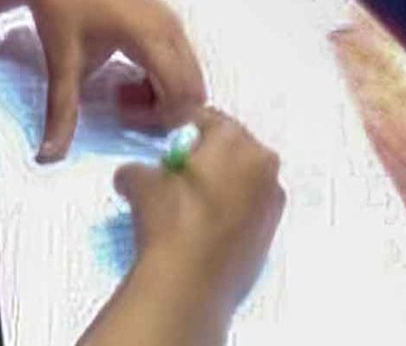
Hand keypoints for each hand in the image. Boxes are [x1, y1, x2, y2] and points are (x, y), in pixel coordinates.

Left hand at [18, 0, 206, 160]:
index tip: (121, 116)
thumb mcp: (62, 65)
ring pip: (190, 74)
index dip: (159, 118)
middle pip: (193, 87)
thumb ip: (62, 114)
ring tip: (123, 94)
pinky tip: (128, 77)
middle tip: (124, 110)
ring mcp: (169, 19)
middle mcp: (168, 26)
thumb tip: (47, 159)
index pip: (180, 91)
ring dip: (164, 95)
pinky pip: (181, 60)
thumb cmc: (59, 12)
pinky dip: (163, 79)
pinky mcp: (164, 18)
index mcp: (148, 35)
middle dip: (166, 110)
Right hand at [114, 110, 283, 324]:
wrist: (190, 284)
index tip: (169, 144)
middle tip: (179, 175)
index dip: (183, 130)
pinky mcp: (272, 235)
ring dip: (223, 186)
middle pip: (233, 149)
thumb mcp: (141, 183)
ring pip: (244, 181)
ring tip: (192, 206)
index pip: (207, 120)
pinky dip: (231, 213)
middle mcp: (264, 165)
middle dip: (209, 158)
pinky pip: (249, 211)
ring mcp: (272, 202)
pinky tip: (205, 229)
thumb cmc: (170, 220)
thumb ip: (139, 169)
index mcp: (236, 140)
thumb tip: (132, 175)